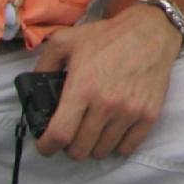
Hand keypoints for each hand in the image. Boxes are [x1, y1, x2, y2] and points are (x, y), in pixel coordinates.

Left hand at [31, 2, 180, 158]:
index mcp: (82, 87)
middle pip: (79, 150)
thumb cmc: (107, 37)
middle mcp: (106, 104)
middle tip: (72, 133)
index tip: (46, 145)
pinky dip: (117, 145)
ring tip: (93, 130)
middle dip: (70, 146)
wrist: (150, 31)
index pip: (59, 135)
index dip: (47, 147)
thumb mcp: (66, 41)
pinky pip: (127, 148)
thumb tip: (33, 91)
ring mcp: (129, 112)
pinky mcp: (148, 115)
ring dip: (93, 146)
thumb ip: (44, 65)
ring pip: (102, 151)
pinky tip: (113, 131)